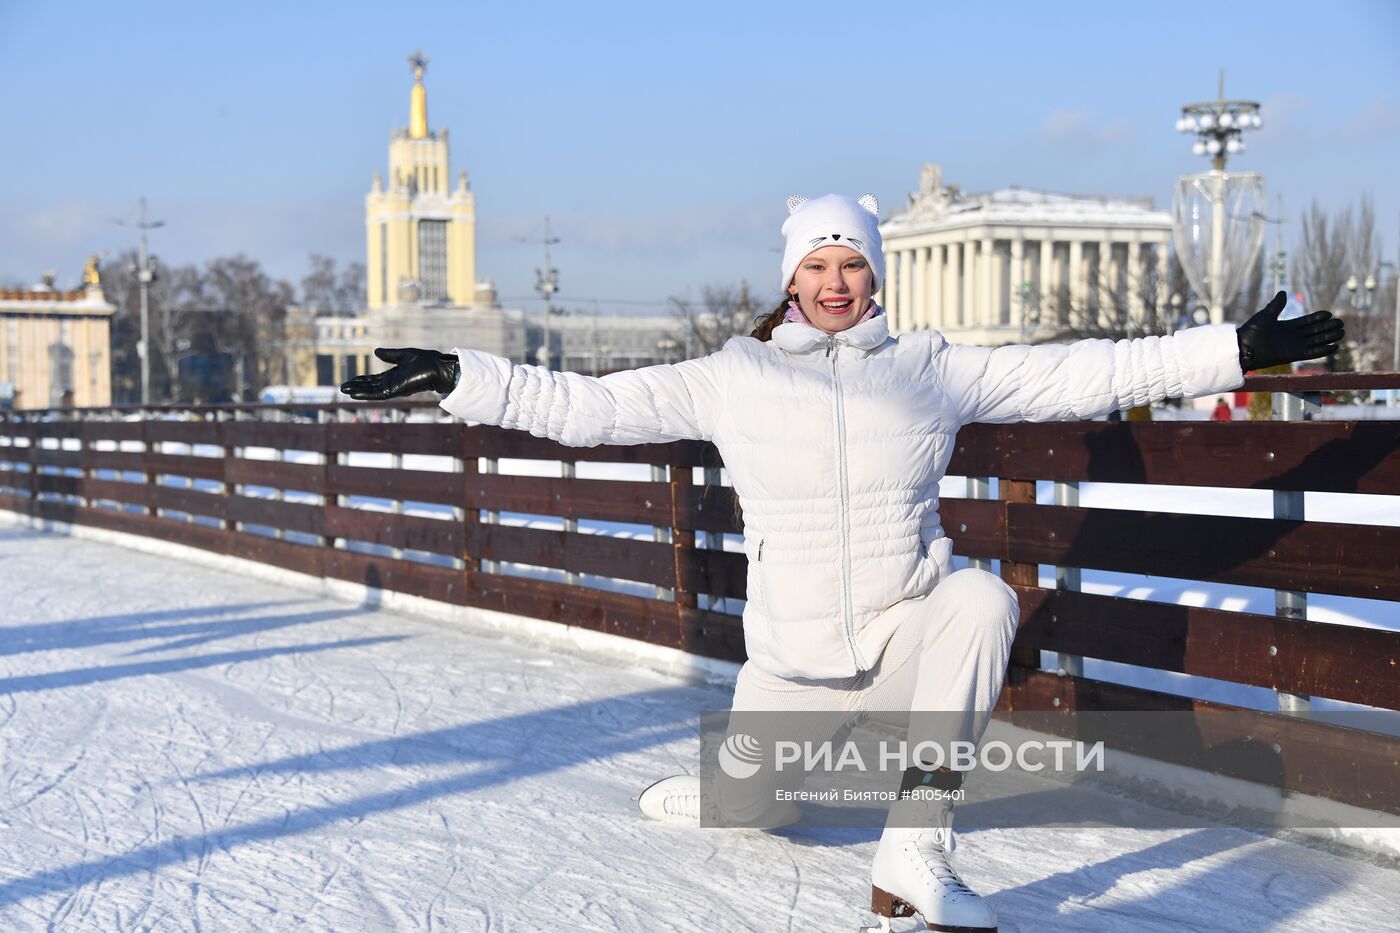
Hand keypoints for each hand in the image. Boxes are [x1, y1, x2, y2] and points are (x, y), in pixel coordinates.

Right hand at [339, 348, 459, 399]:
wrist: (437, 367)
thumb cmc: (426, 361)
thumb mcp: (403, 355)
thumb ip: (390, 355)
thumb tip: (376, 351)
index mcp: (394, 376)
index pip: (374, 380)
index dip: (362, 380)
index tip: (351, 380)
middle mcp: (392, 383)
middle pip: (370, 386)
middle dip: (357, 386)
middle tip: (343, 387)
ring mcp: (393, 388)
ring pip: (371, 391)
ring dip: (357, 391)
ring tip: (344, 390)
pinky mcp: (395, 391)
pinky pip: (377, 394)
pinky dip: (365, 394)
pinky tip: (353, 394)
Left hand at [1236, 291, 1344, 371]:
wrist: (1244, 347)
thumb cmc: (1251, 331)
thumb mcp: (1266, 315)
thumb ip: (1277, 305)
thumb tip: (1283, 293)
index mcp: (1286, 326)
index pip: (1307, 321)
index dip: (1318, 318)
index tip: (1329, 314)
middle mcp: (1292, 336)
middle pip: (1315, 331)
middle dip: (1328, 327)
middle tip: (1341, 323)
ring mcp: (1294, 346)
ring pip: (1316, 341)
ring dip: (1329, 337)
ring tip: (1342, 333)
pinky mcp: (1294, 355)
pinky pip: (1312, 353)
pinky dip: (1323, 350)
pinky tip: (1335, 347)